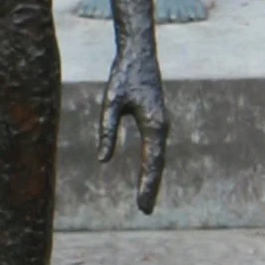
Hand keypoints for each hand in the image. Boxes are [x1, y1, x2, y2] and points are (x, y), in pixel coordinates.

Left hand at [98, 44, 167, 215]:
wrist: (139, 53)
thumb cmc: (124, 74)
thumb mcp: (110, 101)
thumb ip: (106, 129)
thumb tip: (103, 159)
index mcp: (153, 123)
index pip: (151, 161)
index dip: (147, 184)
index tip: (142, 204)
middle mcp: (161, 125)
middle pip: (158, 163)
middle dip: (151, 187)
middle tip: (145, 211)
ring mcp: (161, 123)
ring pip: (158, 156)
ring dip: (152, 177)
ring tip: (146, 200)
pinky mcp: (156, 120)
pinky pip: (156, 148)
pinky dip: (152, 164)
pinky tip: (147, 173)